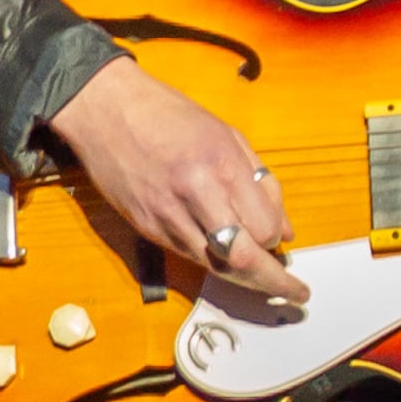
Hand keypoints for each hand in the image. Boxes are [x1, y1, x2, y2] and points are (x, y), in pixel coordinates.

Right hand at [45, 58, 305, 302]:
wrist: (105, 110)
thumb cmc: (168, 115)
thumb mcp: (226, 134)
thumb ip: (261, 182)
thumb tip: (285, 230)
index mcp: (220, 165)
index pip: (263, 228)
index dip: (277, 239)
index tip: (282, 239)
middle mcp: (196, 194)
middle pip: (243, 258)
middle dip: (273, 281)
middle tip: (295, 291)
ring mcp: (167, 215)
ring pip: (215, 266)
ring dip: (244, 277)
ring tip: (265, 280)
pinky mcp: (147, 228)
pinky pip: (189, 256)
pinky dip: (213, 262)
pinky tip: (226, 259)